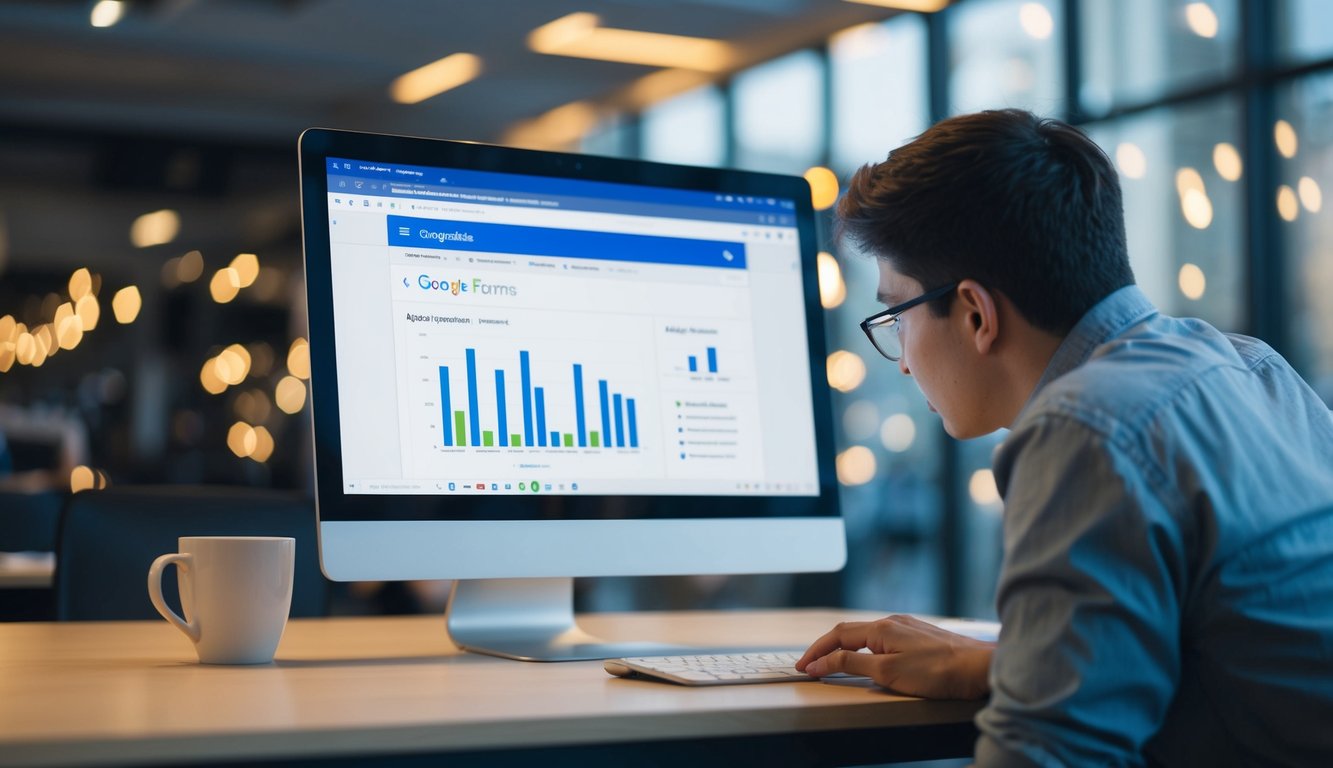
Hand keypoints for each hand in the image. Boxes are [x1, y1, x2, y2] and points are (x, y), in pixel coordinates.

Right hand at [795, 614, 993, 698]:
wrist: (980, 668)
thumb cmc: (939, 672)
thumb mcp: (887, 672)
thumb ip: (850, 664)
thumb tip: (821, 661)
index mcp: (881, 628)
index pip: (837, 636)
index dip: (816, 651)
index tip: (803, 666)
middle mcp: (892, 622)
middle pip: (848, 631)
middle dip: (825, 647)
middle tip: (810, 664)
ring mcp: (907, 627)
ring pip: (866, 634)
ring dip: (844, 646)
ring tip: (832, 661)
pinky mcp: (919, 636)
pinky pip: (882, 638)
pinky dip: (864, 647)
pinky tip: (867, 657)